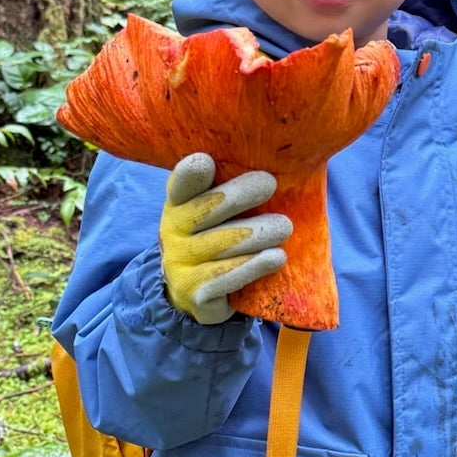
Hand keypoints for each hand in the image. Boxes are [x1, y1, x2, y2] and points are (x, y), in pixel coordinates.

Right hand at [160, 153, 291, 324]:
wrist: (198, 294)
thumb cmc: (217, 240)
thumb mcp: (216, 213)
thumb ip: (233, 192)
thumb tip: (275, 170)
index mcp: (178, 205)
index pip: (181, 186)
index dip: (190, 174)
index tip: (207, 162)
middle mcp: (172, 233)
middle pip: (207, 209)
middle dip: (239, 195)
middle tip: (269, 184)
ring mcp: (180, 265)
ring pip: (223, 244)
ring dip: (257, 234)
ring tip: (284, 227)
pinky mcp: (196, 294)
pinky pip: (228, 277)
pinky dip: (254, 266)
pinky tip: (276, 257)